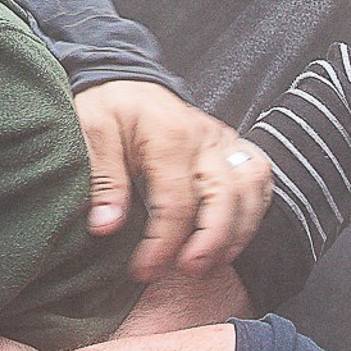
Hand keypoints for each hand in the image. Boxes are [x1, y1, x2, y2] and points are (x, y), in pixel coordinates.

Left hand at [73, 81, 270, 278]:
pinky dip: (254, 208)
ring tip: (213, 260)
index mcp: (169, 135)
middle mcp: (204, 137)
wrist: (125, 79)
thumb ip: (103, 180)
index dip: (163, 244)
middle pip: (226, 195)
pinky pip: (258, 175)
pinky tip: (233, 235)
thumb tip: (106, 226)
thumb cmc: (108, 106)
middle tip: (188, 271)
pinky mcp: (231, 144)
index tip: (144, 270)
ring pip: (251, 187)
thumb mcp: (92, 131)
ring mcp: (222, 140)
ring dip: (238, 229)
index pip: (176, 203)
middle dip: (212, 241)